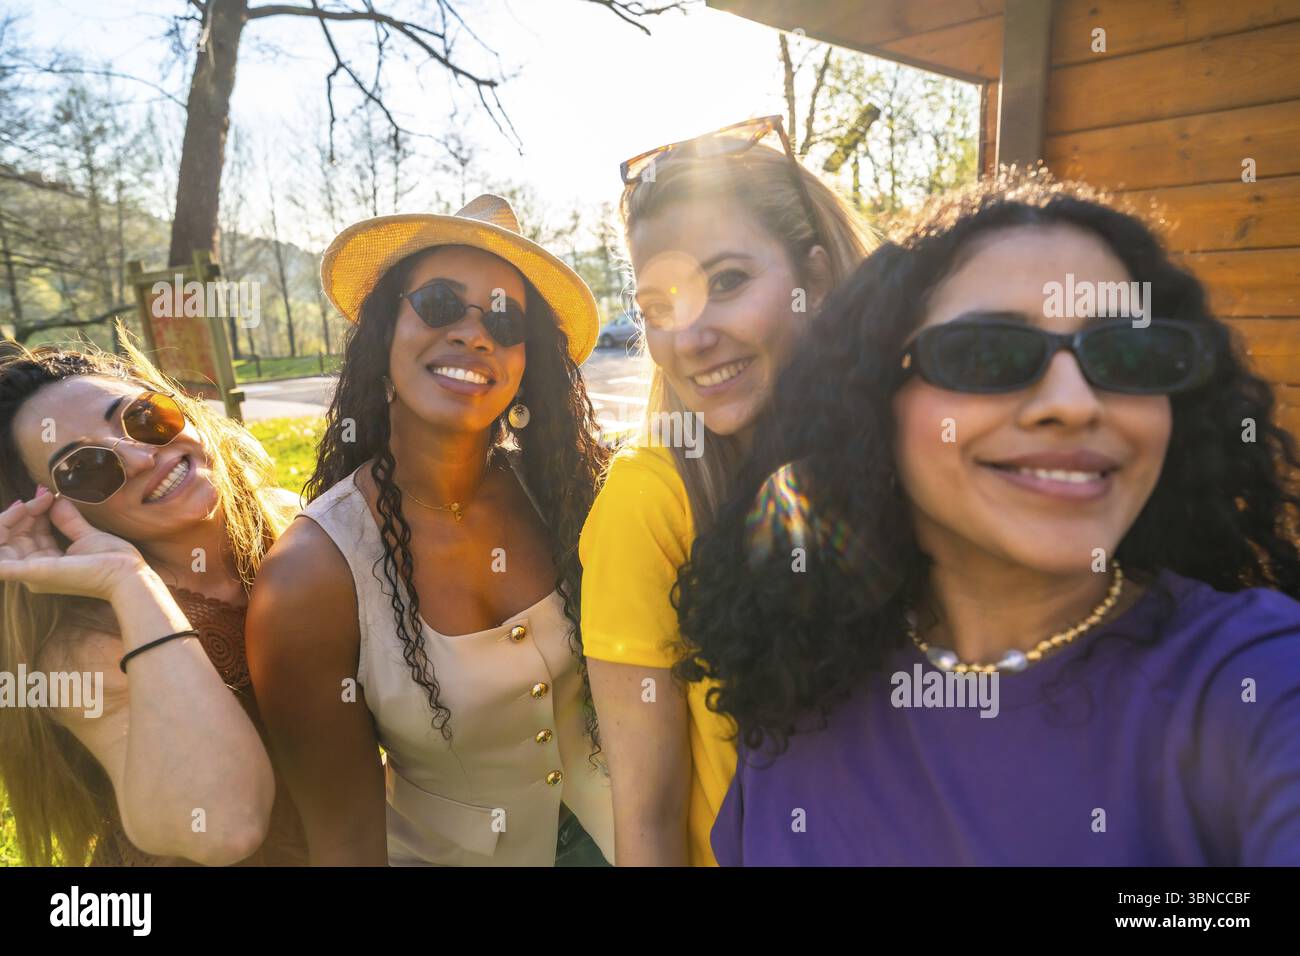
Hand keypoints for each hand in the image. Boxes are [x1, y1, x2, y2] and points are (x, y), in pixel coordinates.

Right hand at [0, 488, 150, 600]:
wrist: (128, 573)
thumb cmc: (112, 560)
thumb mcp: (85, 535)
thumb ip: (67, 520)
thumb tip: (54, 499)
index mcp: (43, 564)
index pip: (23, 535)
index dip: (29, 513)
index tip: (45, 494)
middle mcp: (33, 571)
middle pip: (11, 538)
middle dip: (21, 513)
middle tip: (42, 495)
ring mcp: (33, 573)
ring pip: (2, 544)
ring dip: (9, 519)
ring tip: (29, 503)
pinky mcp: (36, 572)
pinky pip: (2, 567)